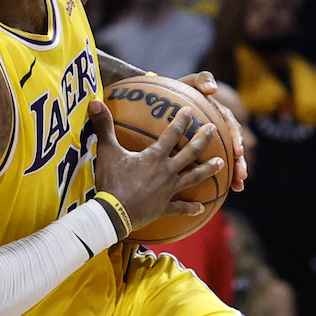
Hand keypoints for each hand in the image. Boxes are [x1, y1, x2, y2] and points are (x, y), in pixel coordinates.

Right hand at [88, 97, 221, 232]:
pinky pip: (181, 207)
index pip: (172, 134)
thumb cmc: (111, 181)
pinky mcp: (164, 207)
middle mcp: (166, 171)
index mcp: (155, 157)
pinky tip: (202, 208)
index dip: (181, 121)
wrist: (114, 213)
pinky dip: (191, 208)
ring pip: (193, 178)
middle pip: (190, 153)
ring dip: (208, 170)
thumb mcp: (107, 151)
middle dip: (203, 140)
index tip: (191, 110)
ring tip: (221, 163)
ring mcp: (168, 190)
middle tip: (214, 129)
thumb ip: (103, 126)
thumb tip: (94, 101)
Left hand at [179, 71, 247, 189]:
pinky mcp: (201, 153)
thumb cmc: (178, 90)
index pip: (232, 126)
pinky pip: (210, 167)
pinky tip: (220, 192)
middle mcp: (219, 130)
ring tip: (238, 187)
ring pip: (226, 159)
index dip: (237, 139)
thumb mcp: (190, 82)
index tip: (238, 151)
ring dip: (234, 173)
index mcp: (219, 114)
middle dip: (240, 162)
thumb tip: (212, 89)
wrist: (163, 101)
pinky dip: (217, 178)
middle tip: (241, 175)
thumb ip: (202, 80)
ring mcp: (212, 143)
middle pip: (234, 147)